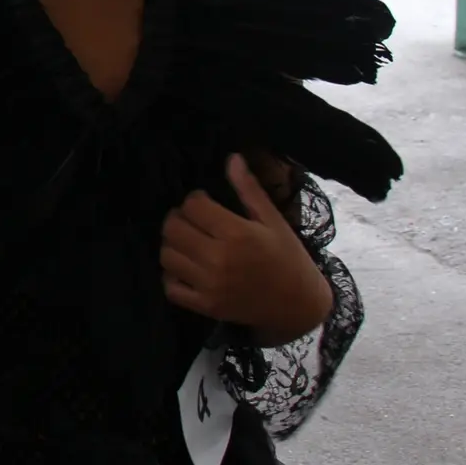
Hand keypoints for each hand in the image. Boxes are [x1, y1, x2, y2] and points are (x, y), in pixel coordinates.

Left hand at [160, 155, 330, 337]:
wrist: (299, 304)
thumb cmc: (288, 257)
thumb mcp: (273, 221)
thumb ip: (249, 190)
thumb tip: (232, 159)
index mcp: (236, 233)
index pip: (192, 206)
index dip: (194, 199)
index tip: (204, 202)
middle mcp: (218, 259)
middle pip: (172, 229)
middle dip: (178, 219)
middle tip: (192, 221)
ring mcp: (209, 285)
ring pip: (166, 256)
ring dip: (172, 245)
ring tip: (189, 243)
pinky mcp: (205, 306)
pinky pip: (170, 287)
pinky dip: (172, 276)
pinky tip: (186, 268)